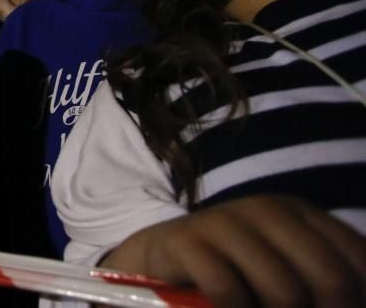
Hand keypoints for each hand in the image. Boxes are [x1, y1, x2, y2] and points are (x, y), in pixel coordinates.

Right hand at [101, 195, 365, 306]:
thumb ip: (322, 281)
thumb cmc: (235, 270)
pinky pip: (228, 290)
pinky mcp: (185, 241)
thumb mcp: (285, 269)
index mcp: (299, 212)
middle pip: (331, 280)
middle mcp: (267, 209)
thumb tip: (353, 301)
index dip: (357, 299)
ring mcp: (224, 220)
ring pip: (284, 291)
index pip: (359, 261)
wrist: (162, 257)